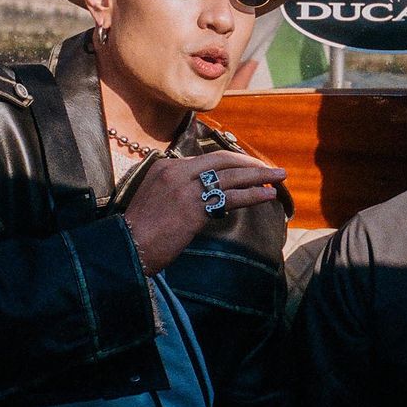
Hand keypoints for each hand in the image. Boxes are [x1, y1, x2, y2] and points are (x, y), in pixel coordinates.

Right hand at [123, 151, 284, 275]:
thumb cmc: (139, 231)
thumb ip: (175, 190)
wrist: (126, 246)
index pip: (207, 159)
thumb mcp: (155, 199)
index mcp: (166, 167)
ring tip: (280, 178)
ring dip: (260, 176)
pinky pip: (231, 198)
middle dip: (251, 163)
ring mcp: (186, 188)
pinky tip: (268, 196)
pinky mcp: (194, 208)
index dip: (233, 162)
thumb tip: (202, 196)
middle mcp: (177, 171)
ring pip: (231, 176)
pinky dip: (253, 195)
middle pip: (223, 160)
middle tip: (272, 169)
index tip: (249, 168)